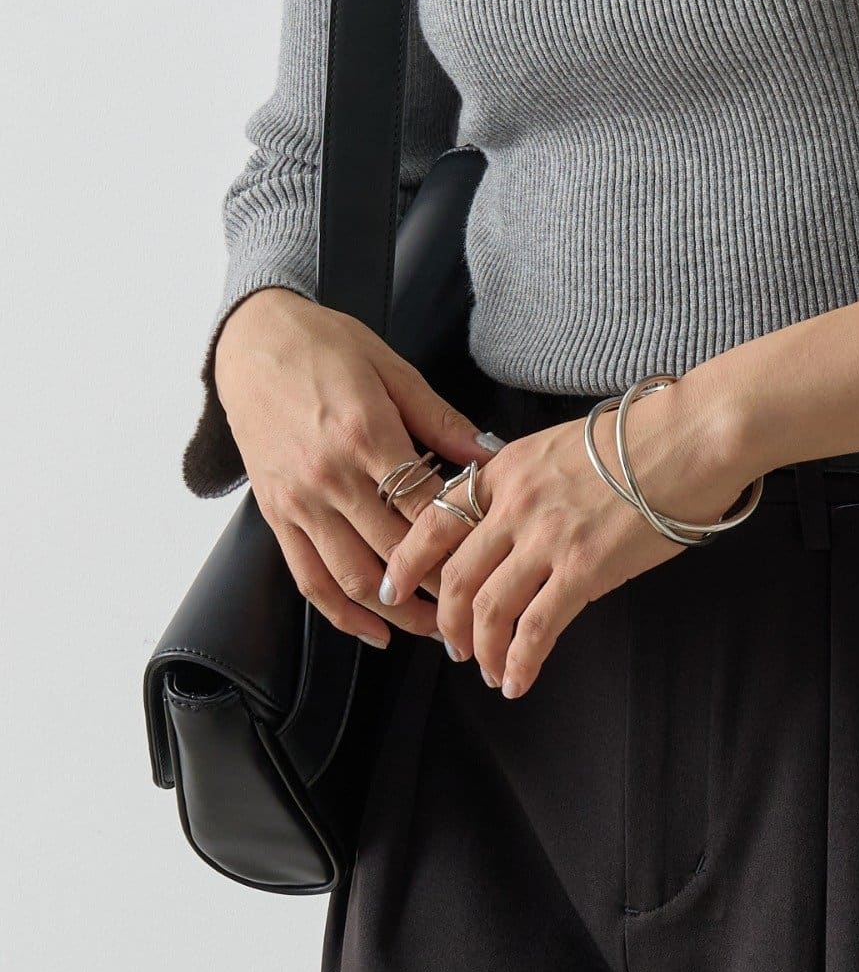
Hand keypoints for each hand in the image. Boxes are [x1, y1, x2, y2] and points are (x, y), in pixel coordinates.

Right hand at [214, 288, 489, 649]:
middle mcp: (329, 477)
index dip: (461, 537)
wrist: (254, 342)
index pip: (424, 507)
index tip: (491, 554)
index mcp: (366, 435)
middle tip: (477, 604)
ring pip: (353, 577)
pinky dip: (341, 613)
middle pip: (394, 551)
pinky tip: (373, 629)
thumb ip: (442, 420)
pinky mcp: (276, 515)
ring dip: (397, 612)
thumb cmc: (325, 347)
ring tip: (436, 628)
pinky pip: (309, 578)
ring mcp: (299, 502)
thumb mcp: (394, 370)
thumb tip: (489, 453)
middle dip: (439, 586)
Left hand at [376, 379, 756, 697]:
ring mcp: (547, 538)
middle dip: (444, 620)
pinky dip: (520, 660)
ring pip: (486, 607)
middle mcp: (515, 504)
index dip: (406, 561)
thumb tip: (514, 523)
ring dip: (481, 648)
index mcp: (506, 468)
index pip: (434, 518)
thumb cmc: (644, 436)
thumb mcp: (563, 444)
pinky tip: (518, 680)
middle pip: (453, 573)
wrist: (693, 435)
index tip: (394, 587)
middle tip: (451, 646)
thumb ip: (529, 482)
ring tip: (489, 669)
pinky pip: (536, 627)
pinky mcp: (584, 569)